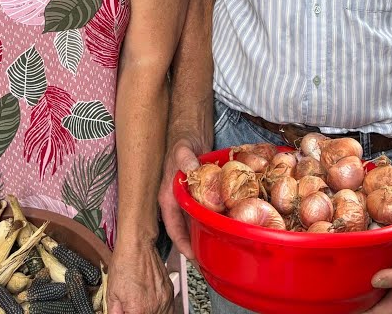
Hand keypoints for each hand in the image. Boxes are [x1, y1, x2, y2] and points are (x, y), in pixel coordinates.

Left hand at [107, 240, 173, 313]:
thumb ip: (114, 312)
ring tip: (143, 308)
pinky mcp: (170, 292)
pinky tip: (152, 306)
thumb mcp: (111, 293)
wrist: (138, 246)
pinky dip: (161, 311)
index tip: (126, 311)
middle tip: (133, 308)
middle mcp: (155, 307)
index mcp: (139, 310)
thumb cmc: (124, 264)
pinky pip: (169, 309)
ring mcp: (165, 300)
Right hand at [157, 136, 206, 260]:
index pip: (172, 225)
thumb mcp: (182, 149)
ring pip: (194, 222)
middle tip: (208, 259)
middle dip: (194, 244)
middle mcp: (176, 201)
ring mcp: (187, 199)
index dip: (181, 242)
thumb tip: (189, 169)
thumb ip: (184, 158)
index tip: (192, 255)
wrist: (191, 132)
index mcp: (168, 196)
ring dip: (203, 234)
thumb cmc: (183, 141)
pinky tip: (223, 227)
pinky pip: (204, 212)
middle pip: (184, 228)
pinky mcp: (199, 194)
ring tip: (217, 249)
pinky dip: (211, 220)